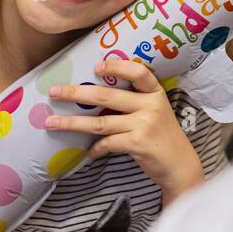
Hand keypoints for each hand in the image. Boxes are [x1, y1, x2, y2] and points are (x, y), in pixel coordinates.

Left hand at [44, 59, 205, 203]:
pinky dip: (96, 149)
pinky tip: (90, 152)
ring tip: (52, 122)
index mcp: (155, 93)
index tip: (95, 67)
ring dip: (73, 123)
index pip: (138, 72)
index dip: (117, 66)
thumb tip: (96, 96)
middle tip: (54, 91)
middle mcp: (151, 105)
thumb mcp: (156, 112)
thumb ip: (135, 102)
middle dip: (76, 93)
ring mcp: (145, 125)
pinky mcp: (139, 144)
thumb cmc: (163, 136)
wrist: (180, 165)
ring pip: (101, 122)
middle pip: (107, 96)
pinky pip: (108, 143)